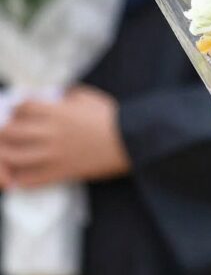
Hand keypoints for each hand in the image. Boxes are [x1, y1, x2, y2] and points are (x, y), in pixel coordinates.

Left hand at [0, 86, 130, 189]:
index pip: (23, 107)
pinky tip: (20, 175)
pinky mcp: (62, 172)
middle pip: (11, 131)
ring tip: (9, 152)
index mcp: (58, 112)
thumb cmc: (114, 118)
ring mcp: (54, 154)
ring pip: (14, 156)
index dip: (17, 107)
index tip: (19, 110)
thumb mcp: (91, 97)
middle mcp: (51, 133)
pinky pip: (31, 179)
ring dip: (6, 153)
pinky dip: (21, 178)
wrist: (133, 141)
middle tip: (9, 131)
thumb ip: (70, 95)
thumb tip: (57, 96)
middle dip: (6, 130)